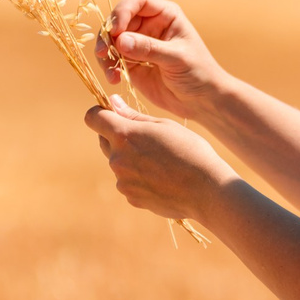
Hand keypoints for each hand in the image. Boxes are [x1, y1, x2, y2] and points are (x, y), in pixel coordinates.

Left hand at [83, 102, 233, 221]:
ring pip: (119, 164)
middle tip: (145, 139)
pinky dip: (140, 179)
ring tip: (161, 163)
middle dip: (117, 137)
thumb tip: (112, 102)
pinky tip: (162, 180)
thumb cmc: (190, 151)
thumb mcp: (164, 126)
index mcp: (124, 135)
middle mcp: (117, 159)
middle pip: (104, 141)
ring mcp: (122, 181)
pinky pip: (129, 183)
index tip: (112, 115)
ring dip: (131, 160)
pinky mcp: (131, 198)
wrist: (206, 190)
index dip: (100, 113)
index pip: (93, 118)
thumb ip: (133, 116)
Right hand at [99, 0, 229, 121]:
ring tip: (111, 71)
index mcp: (165, 14)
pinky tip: (115, 79)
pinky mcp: (131, 62)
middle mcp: (148, 25)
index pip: (137, 0)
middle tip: (105, 52)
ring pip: (110, 39)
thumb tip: (120, 40)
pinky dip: (108, 67)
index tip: (115, 30)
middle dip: (108, 34)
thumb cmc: (199, 73)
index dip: (123, 10)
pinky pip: (111, 59)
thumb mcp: (177, 58)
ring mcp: (138, 43)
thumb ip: (149, 48)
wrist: (202, 100)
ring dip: (105, 53)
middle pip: (118, 19)